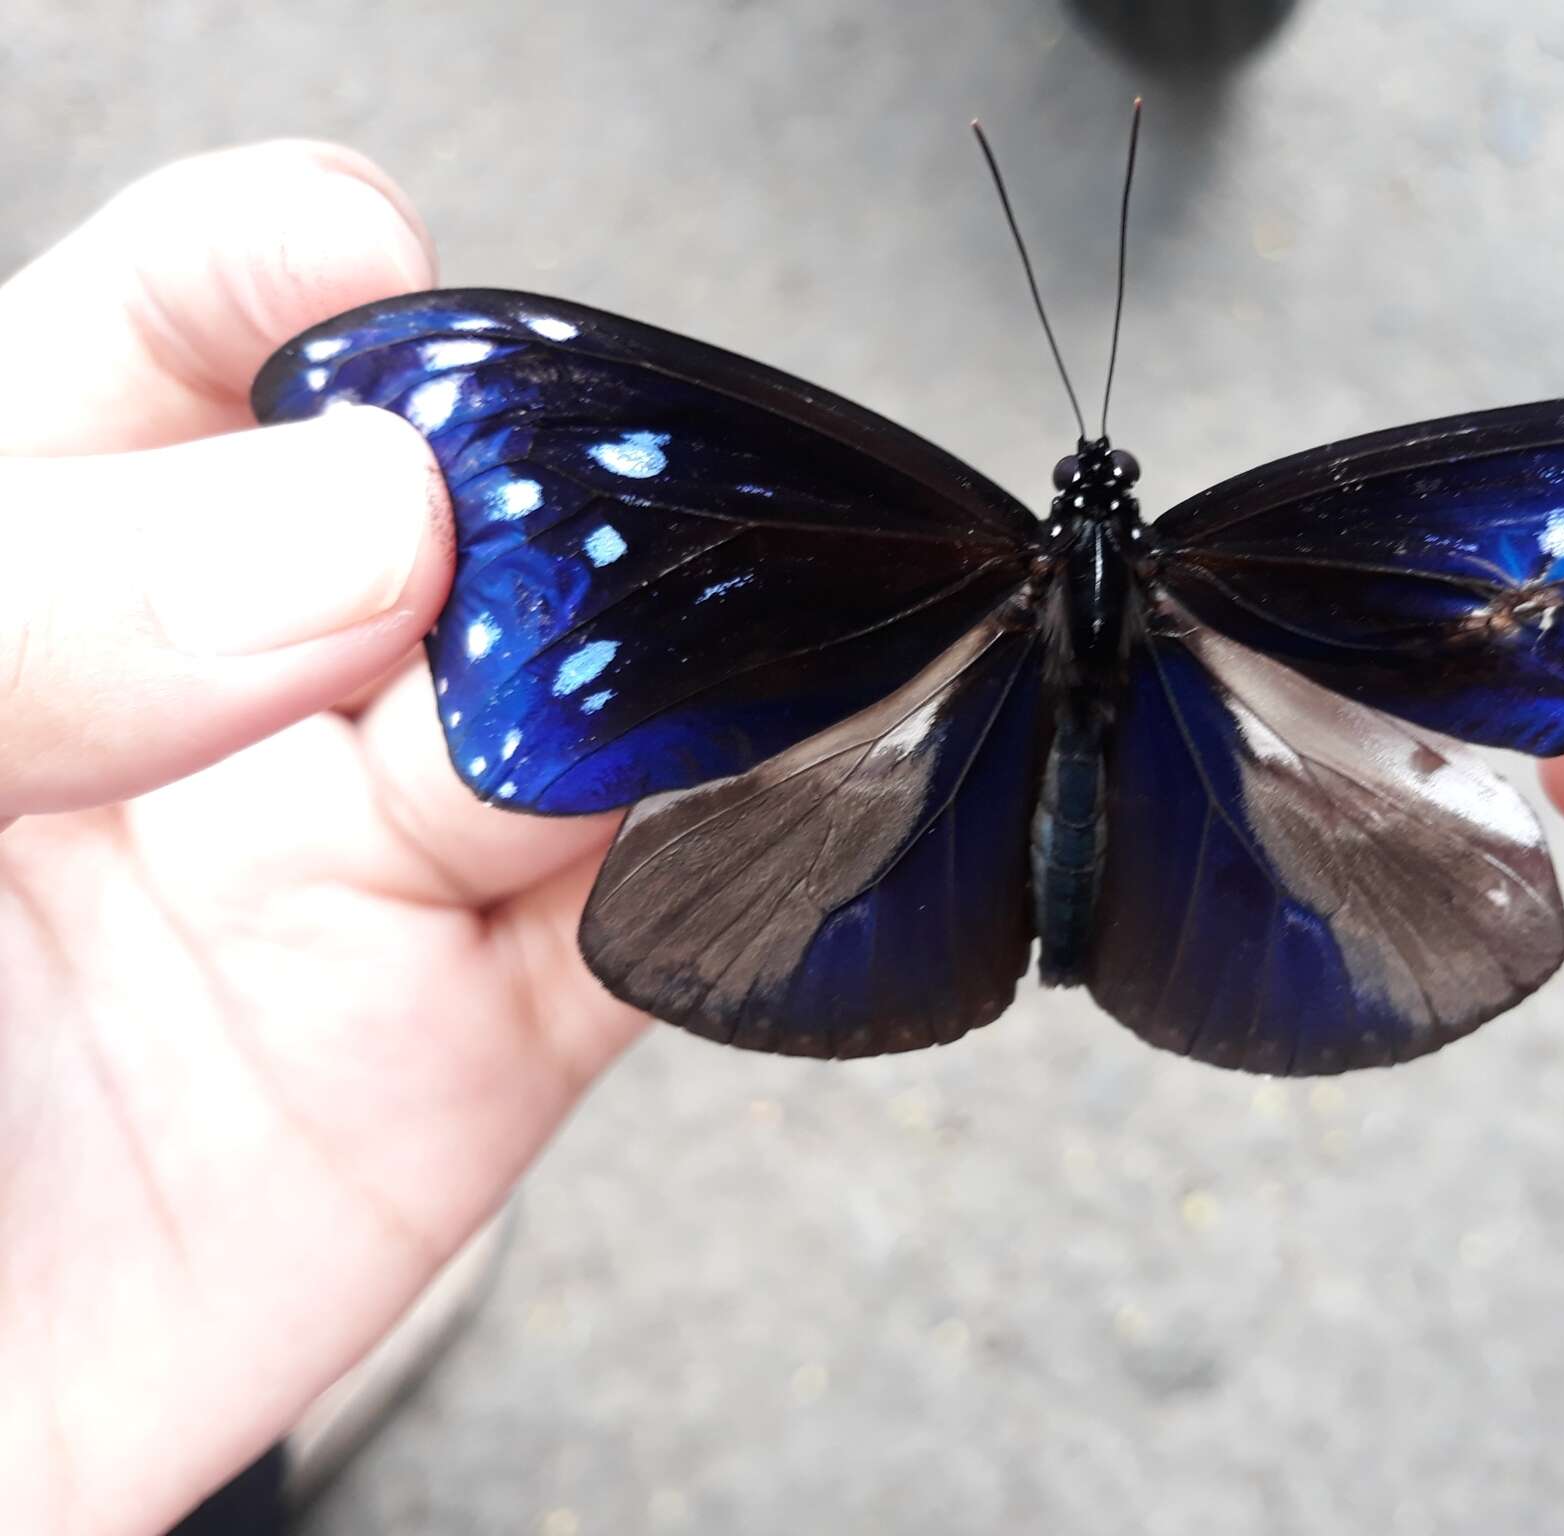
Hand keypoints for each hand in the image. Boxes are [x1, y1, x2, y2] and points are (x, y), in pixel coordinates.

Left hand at [0, 143, 642, 1535]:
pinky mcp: (469, 1070)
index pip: (171, 343)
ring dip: (671, 676)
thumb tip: (352, 517)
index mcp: (34, 577)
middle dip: (536, 491)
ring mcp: (353, 882)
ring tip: (691, 654)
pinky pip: (648, 939)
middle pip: (451, 523)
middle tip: (547, 520)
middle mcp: (215, 712)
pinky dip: (739, 872)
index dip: (281, 271)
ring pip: (586, 718)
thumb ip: (35, 617)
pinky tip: (751, 821)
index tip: (357, 261)